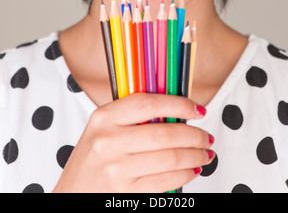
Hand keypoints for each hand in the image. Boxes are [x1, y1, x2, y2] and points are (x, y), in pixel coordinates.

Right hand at [52, 93, 214, 192]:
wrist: (71, 194)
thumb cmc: (92, 159)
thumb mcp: (103, 129)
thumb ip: (133, 117)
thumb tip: (177, 112)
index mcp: (104, 117)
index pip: (148, 103)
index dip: (179, 104)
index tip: (197, 110)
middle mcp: (108, 141)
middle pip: (165, 134)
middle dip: (194, 136)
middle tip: (206, 136)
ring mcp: (116, 169)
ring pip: (170, 159)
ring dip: (195, 156)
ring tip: (205, 154)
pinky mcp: (125, 192)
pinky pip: (165, 181)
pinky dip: (185, 175)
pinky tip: (192, 170)